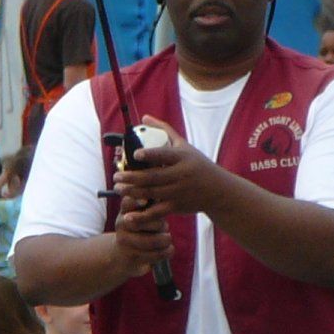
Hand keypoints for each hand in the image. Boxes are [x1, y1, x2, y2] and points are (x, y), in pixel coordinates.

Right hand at [110, 192, 174, 277]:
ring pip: (153, 240)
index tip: (146, 202)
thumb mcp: (141, 214)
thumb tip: (158, 196)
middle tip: (165, 227)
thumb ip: (150, 204)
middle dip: (161, 225)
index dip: (138, 201)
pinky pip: (156, 254)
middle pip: (146, 222)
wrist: (122, 254)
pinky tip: (169, 249)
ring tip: (167, 239)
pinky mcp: (133, 258)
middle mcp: (121, 224)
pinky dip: (167, 251)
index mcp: (125, 210)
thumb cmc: (140, 228)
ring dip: (165, 240)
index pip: (129, 202)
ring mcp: (125, 242)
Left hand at [113, 116, 230, 216]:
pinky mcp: (177, 206)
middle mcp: (181, 175)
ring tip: (118, 189)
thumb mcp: (184, 146)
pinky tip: (128, 215)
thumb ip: (164, 131)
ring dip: (132, 192)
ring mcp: (179, 192)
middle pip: (153, 177)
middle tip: (116, 176)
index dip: (150, 154)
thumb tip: (144, 118)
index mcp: (182, 158)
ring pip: (152, 193)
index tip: (135, 153)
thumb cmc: (197, 165)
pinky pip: (157, 212)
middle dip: (132, 177)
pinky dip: (142, 216)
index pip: (165, 155)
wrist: (217, 190)